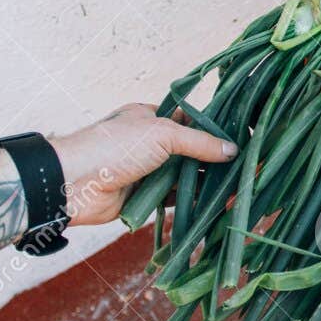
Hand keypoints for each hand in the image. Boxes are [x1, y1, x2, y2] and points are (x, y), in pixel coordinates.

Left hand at [53, 104, 236, 225]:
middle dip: (215, 159)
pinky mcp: (144, 195)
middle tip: (246, 166)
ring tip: (238, 186)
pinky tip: (216, 202)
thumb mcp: (162, 134)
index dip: (214, 129)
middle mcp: (149, 142)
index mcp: (150, 117)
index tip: (241, 139)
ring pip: (184, 175)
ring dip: (207, 181)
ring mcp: (147, 169)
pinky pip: (174, 197)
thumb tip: (232, 149)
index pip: (189, 120)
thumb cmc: (115, 147)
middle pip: (190, 150)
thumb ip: (199, 142)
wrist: (75, 183)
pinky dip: (193, 199)